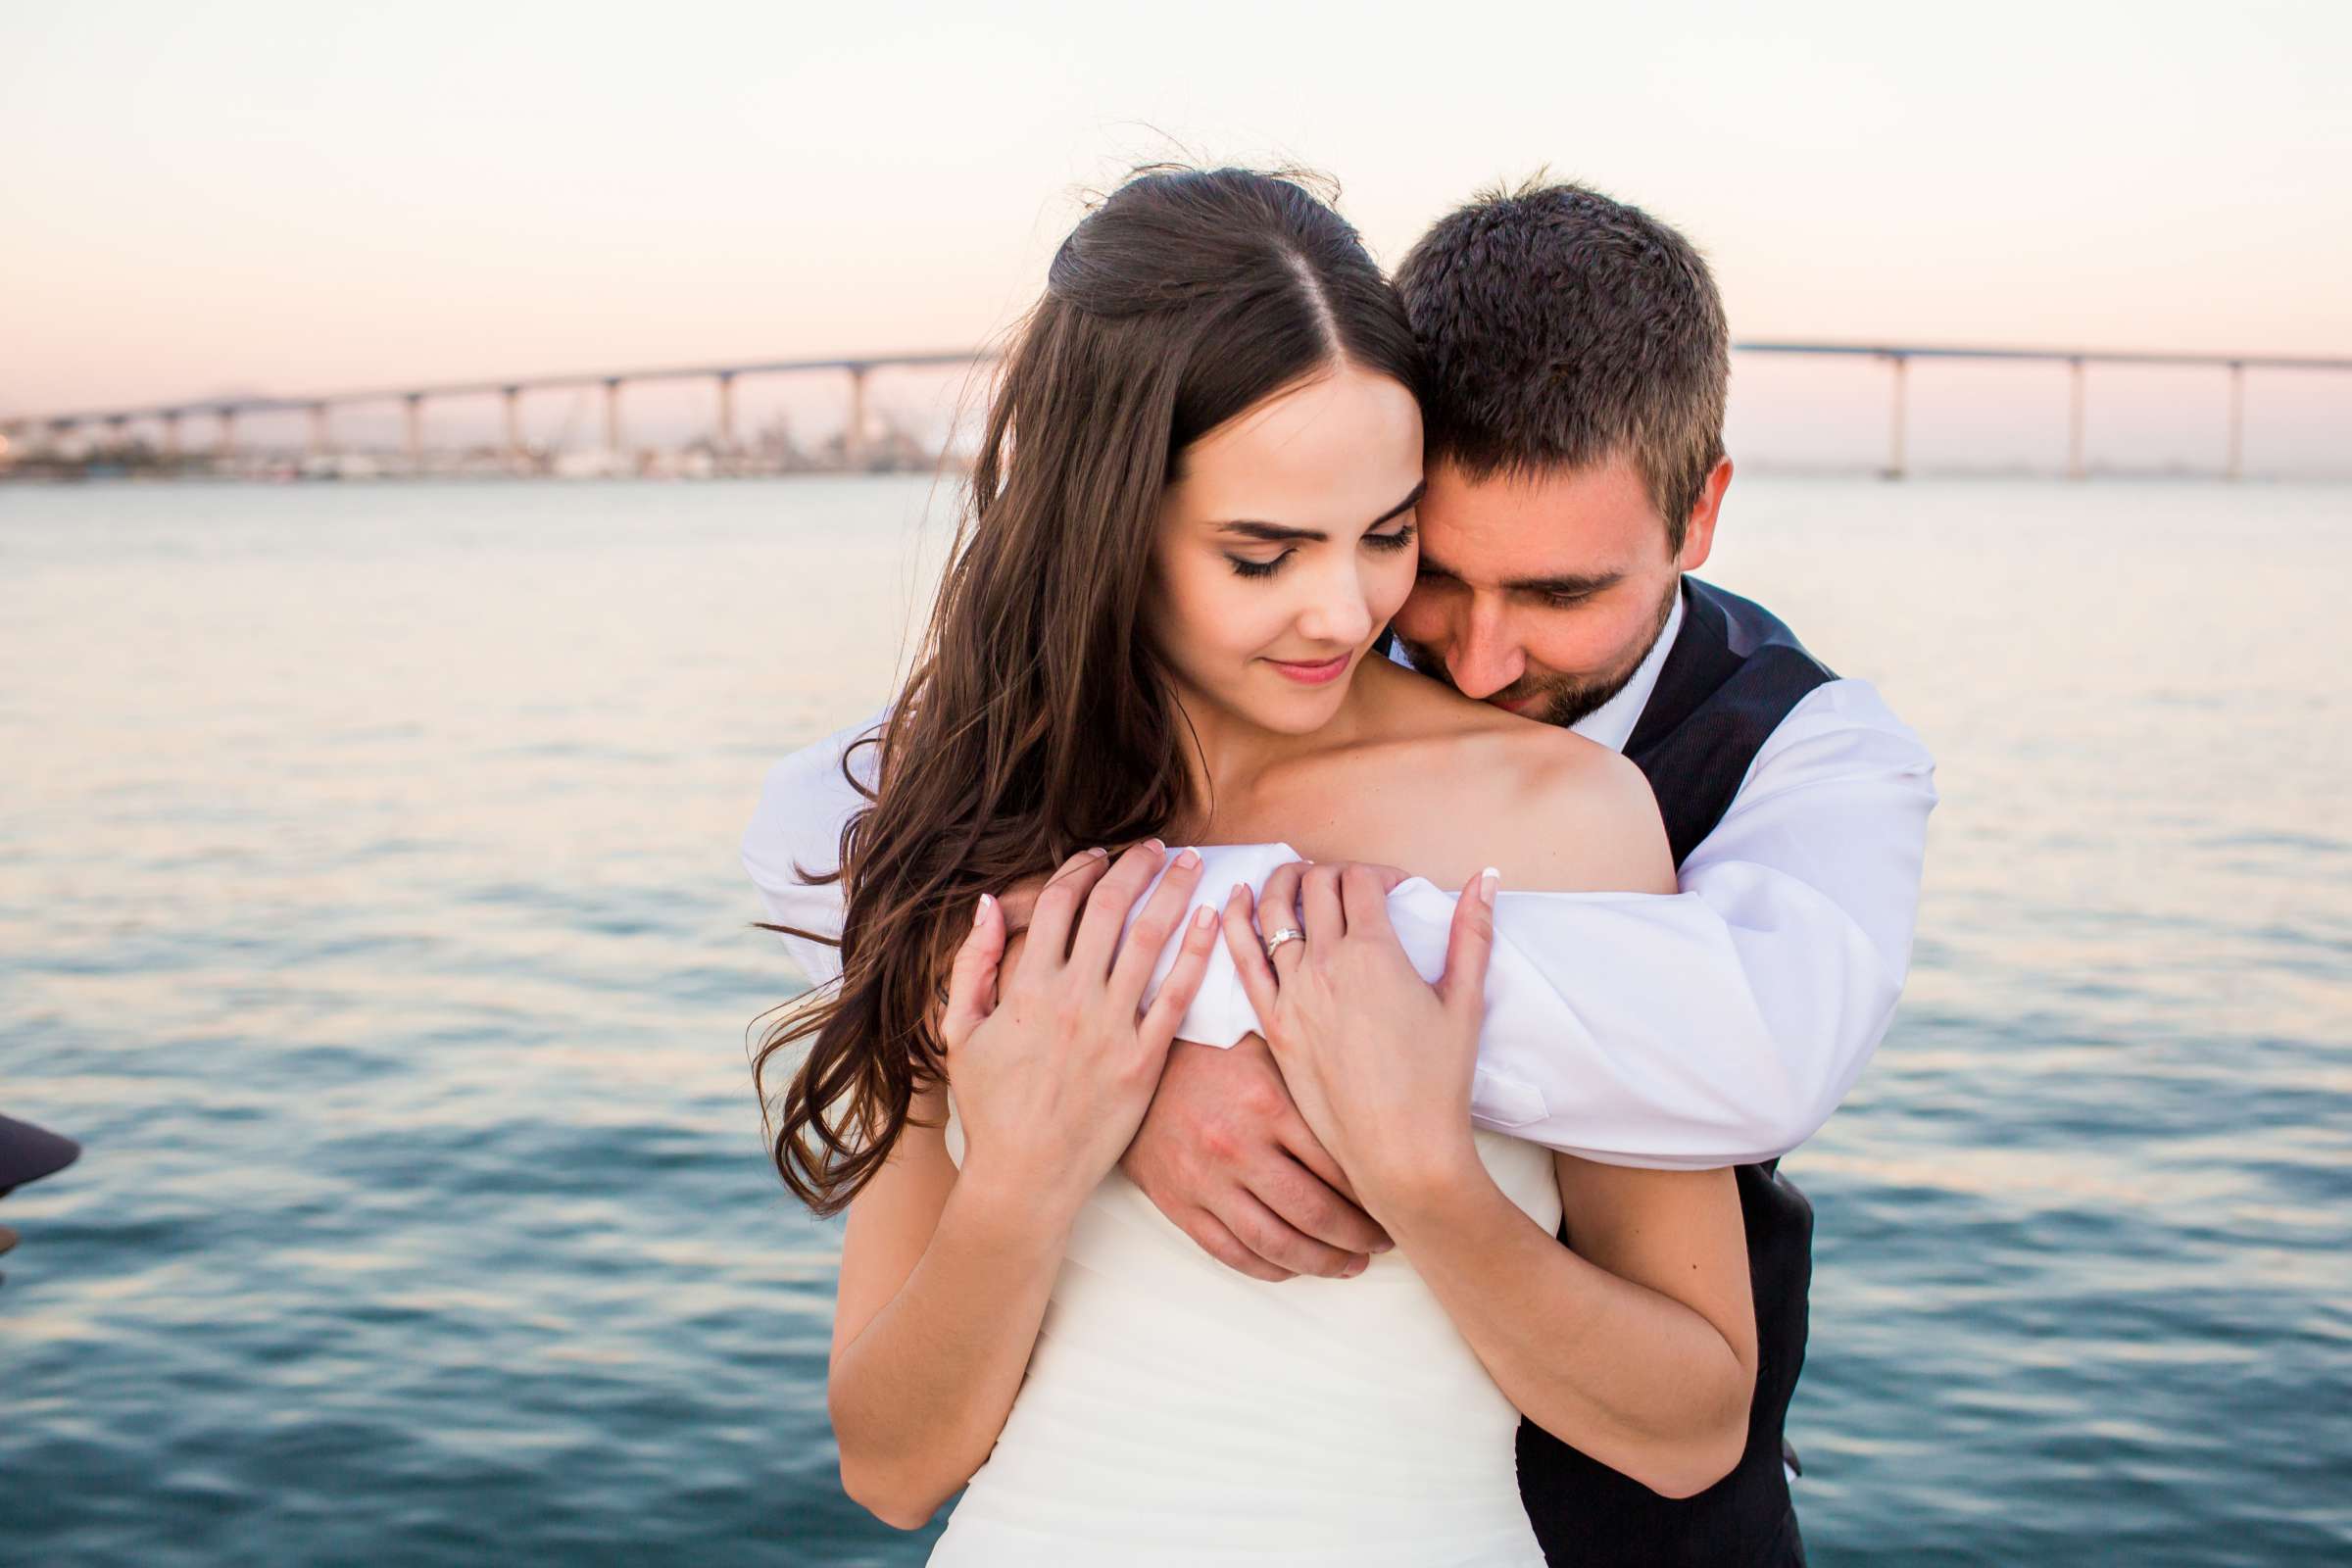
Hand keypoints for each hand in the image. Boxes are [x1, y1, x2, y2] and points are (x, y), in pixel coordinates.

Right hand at [937, 841, 1220, 1224]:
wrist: (1025, 1176)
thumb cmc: (990, 1107)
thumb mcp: (960, 1032)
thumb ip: (972, 964)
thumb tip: (985, 904)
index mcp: (1026, 987)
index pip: (1059, 903)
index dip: (1080, 869)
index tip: (1099, 854)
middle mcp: (1072, 998)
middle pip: (1110, 908)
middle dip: (1136, 866)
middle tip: (1157, 846)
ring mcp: (1111, 1028)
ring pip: (1148, 939)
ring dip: (1173, 892)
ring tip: (1194, 864)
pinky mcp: (1145, 1060)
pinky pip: (1176, 995)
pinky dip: (1196, 952)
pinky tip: (1211, 920)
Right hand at [1120, 1033, 1392, 1281]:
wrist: (1136, 1070)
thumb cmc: (1213, 1057)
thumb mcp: (1267, 1051)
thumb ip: (1313, 1085)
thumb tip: (1378, 1117)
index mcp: (1267, 1104)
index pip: (1337, 1166)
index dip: (1373, 1194)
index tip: (1393, 1203)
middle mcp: (1237, 1147)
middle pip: (1315, 1213)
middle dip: (1357, 1237)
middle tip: (1381, 1243)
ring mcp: (1206, 1181)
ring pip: (1277, 1244)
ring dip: (1322, 1263)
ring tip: (1350, 1265)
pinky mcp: (1180, 1204)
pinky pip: (1234, 1253)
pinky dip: (1272, 1269)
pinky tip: (1297, 1266)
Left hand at [1222, 861, 1498, 1220]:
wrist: (1400, 1149)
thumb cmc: (1438, 1082)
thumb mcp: (1465, 1002)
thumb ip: (1472, 932)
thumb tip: (1488, 876)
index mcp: (1374, 953)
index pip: (1361, 880)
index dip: (1379, 873)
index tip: (1394, 890)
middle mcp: (1326, 964)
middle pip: (1317, 885)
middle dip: (1335, 873)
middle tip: (1351, 888)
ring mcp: (1292, 993)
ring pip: (1272, 909)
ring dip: (1283, 880)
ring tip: (1296, 876)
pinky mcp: (1272, 1023)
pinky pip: (1242, 958)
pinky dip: (1235, 919)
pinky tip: (1237, 898)